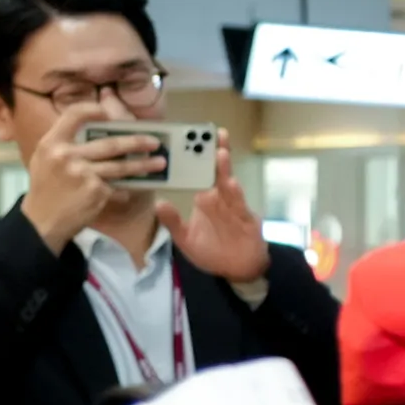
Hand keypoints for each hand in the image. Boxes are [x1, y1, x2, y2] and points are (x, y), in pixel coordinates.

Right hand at [20, 116, 162, 249]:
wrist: (42, 219)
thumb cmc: (45, 186)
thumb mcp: (46, 158)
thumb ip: (66, 142)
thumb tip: (96, 128)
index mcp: (52, 143)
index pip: (73, 116)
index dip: (92, 110)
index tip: (109, 114)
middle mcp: (67, 155)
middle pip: (109, 144)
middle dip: (136, 142)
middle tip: (155, 142)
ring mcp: (83, 174)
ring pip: (121, 166)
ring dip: (144, 165)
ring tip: (160, 163)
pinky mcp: (96, 192)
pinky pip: (118, 187)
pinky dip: (124, 189)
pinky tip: (128, 191)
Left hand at [160, 134, 266, 282]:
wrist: (236, 271)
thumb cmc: (211, 252)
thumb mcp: (184, 239)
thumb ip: (172, 221)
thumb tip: (158, 202)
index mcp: (205, 199)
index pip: (199, 174)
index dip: (196, 158)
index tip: (189, 139)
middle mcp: (220, 199)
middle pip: (217, 172)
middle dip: (216, 152)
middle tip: (213, 133)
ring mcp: (234, 208)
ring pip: (229, 184)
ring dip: (225, 169)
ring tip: (220, 152)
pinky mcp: (246, 221)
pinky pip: (240, 206)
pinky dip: (236, 195)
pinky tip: (232, 183)